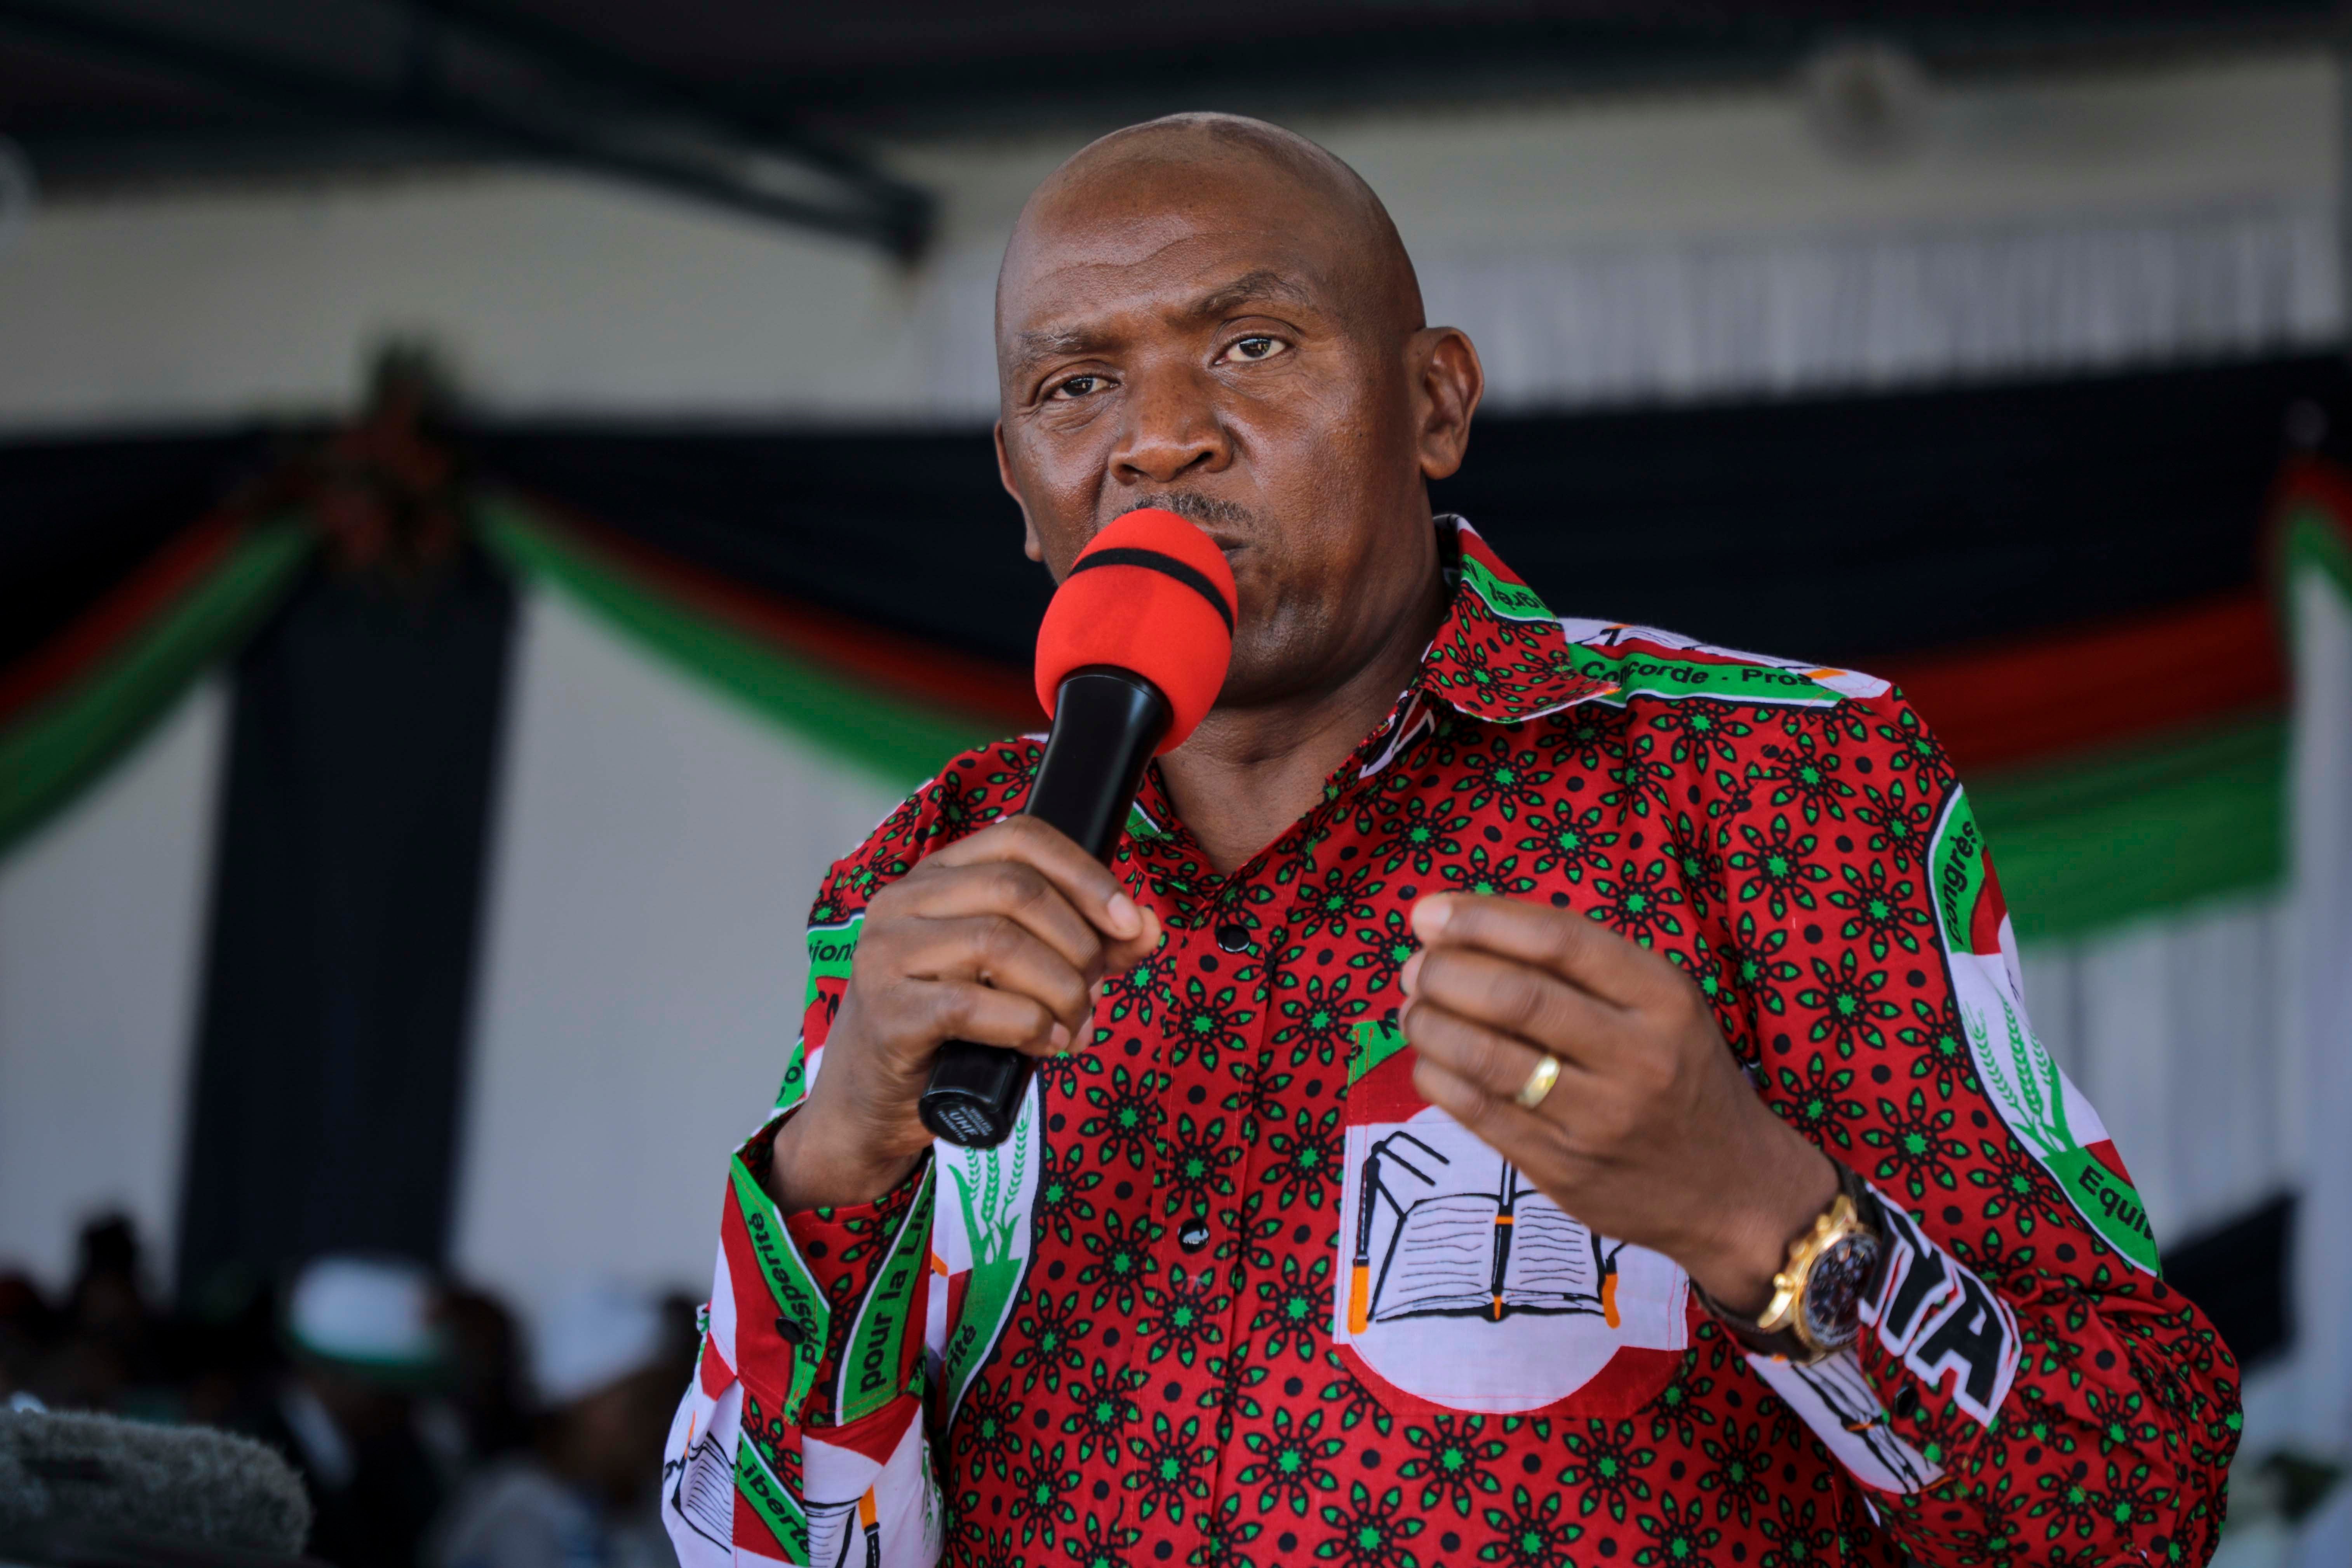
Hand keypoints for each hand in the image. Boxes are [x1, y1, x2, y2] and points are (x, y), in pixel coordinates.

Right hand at [770, 816, 1161, 1211]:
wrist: (874, 1103)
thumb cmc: (953, 1032)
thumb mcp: (1021, 977)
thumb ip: (1084, 946)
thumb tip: (1147, 927)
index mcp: (939, 875)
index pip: (1021, 837)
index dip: (1085, 874)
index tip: (1128, 922)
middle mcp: (904, 901)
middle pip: (1017, 889)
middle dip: (1078, 944)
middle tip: (1094, 992)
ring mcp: (887, 953)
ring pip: (999, 942)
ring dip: (1059, 989)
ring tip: (1074, 1025)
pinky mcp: (887, 1012)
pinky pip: (972, 1004)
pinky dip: (1027, 1024)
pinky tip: (1044, 1044)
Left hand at [1399, 894, 1836, 1315]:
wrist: (1731, 1188)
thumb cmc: (1679, 1071)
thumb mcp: (1657, 1000)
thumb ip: (1574, 958)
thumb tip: (1458, 918)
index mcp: (1664, 998)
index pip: (1560, 939)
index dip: (1480, 918)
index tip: (1429, 913)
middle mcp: (1637, 1057)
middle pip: (1515, 997)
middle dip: (1444, 972)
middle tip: (1415, 966)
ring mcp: (1599, 1120)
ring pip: (1484, 1058)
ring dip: (1428, 1023)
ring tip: (1414, 1007)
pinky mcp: (1563, 1171)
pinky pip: (1476, 1113)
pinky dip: (1435, 1076)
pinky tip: (1430, 1059)